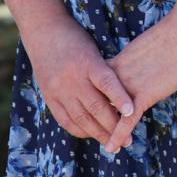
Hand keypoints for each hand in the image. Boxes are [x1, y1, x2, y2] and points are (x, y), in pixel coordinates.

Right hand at [23, 17, 135, 145]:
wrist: (43, 32)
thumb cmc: (75, 38)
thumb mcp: (93, 49)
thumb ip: (104, 70)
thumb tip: (124, 94)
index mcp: (87, 61)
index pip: (106, 81)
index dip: (120, 97)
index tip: (132, 111)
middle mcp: (72, 78)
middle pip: (95, 106)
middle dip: (113, 126)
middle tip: (128, 140)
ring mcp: (59, 89)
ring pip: (81, 118)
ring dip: (98, 134)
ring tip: (113, 144)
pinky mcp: (49, 97)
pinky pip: (65, 120)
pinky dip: (79, 130)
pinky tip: (91, 135)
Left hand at [103, 13, 176, 152]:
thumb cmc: (175, 34)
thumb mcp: (148, 46)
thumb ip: (140, 58)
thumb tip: (142, 62)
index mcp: (121, 60)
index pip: (99, 83)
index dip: (94, 97)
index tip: (90, 108)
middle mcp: (120, 73)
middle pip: (100, 99)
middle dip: (94, 116)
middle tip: (89, 132)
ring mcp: (130, 85)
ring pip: (110, 113)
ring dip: (105, 130)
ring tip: (99, 144)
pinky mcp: (145, 94)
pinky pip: (127, 120)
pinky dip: (118, 135)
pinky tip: (112, 148)